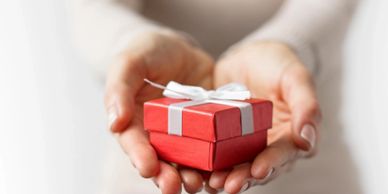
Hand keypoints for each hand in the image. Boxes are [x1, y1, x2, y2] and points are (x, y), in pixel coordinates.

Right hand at [104, 30, 212, 193]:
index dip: (140, 157)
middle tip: (174, 187)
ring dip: (192, 174)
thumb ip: (119, 89)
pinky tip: (223, 167)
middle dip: (167, 176)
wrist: (174, 48)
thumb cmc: (144, 53)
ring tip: (199, 183)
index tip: (148, 168)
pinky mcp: (207, 126)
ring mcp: (184, 132)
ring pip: (187, 159)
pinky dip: (216, 159)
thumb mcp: (128, 63)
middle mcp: (158, 133)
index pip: (134, 143)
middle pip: (161, 159)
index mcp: (134, 122)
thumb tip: (115, 123)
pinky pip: (212, 145)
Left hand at [208, 41, 321, 192]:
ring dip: (224, 176)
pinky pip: (215, 152)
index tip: (258, 170)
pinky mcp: (222, 137)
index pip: (283, 155)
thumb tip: (307, 141)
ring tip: (212, 183)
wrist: (251, 55)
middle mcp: (267, 145)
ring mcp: (244, 142)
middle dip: (243, 177)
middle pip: (257, 167)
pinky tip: (197, 169)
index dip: (271, 164)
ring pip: (235, 164)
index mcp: (290, 135)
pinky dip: (207, 162)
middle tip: (228, 185)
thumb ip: (306, 106)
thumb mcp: (295, 78)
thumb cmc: (278, 65)